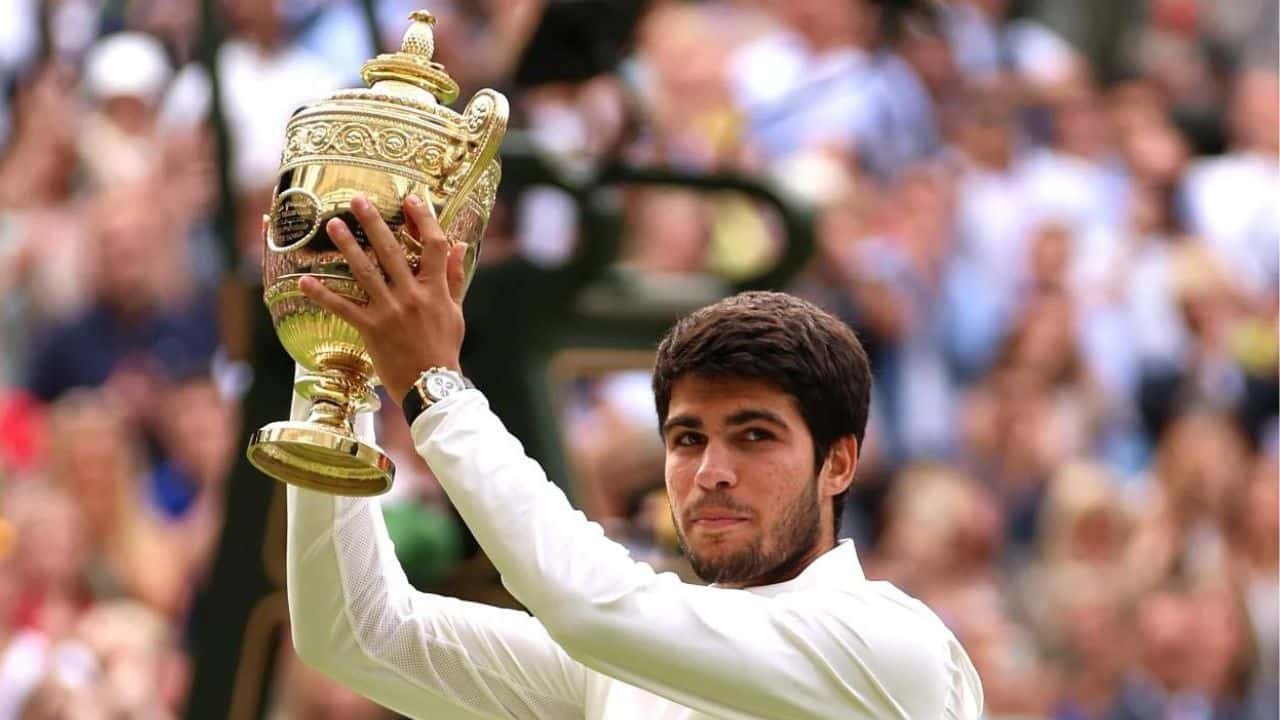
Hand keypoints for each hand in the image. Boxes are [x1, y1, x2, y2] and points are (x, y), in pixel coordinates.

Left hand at [299, 194, 466, 403]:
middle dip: (374, 223)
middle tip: (358, 200)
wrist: (431, 384)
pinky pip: (343, 307)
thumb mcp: (456, 311)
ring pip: (365, 272)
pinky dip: (322, 294)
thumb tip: (460, 246)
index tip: (411, 199)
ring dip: (347, 246)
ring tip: (333, 225)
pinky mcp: (370, 329)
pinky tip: (304, 280)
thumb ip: (455, 277)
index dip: (423, 220)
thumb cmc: (444, 348)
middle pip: (392, 251)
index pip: (433, 246)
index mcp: (436, 290)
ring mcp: (389, 311)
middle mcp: (412, 295)